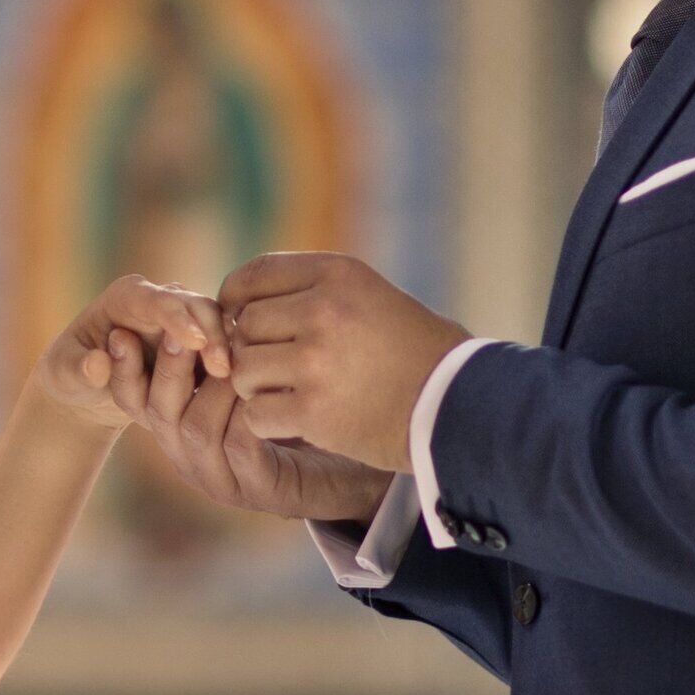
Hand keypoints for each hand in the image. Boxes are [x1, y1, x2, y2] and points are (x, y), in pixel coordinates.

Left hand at [36, 274, 229, 434]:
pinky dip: (233, 364)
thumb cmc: (71, 374)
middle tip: (223, 370)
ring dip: (227, 352)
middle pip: (198, 307)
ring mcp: (184, 321)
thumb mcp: (63, 374)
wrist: (89, 389)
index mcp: (126, 297)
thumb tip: (98, 365)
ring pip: (218, 327)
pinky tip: (241, 386)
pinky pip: (224, 348)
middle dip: (212, 335)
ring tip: (233, 381)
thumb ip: (79, 370)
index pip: (157, 300)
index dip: (177, 319)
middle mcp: (161, 301)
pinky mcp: (200, 344)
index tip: (195, 343)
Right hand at [134, 355, 389, 524]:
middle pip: (159, 414)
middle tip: (181, 334)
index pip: (132, 401)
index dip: (122, 371)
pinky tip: (269, 381)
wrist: (348, 460)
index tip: (120, 334)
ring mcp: (223, 478)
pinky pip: (242, 445)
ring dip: (213, 384)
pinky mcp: (259, 488)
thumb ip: (214, 350)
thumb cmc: (292, 404)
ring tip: (232, 352)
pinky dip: (251, 408)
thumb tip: (187, 295)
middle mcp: (191, 457)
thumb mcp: (244, 373)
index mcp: (178, 427)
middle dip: (167, 369)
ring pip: (197, 429)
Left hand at [219, 253, 470, 470]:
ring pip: (243, 370)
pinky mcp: (314, 411)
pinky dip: (268, 421)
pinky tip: (294, 420)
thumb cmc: (416, 352)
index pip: (255, 274)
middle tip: (276, 367)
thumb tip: (241, 305)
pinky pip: (257, 413)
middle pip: (246, 325)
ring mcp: (316, 362)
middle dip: (253, 348)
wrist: (457, 405)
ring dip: (257, 387)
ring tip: (287, 393)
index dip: (236, 298)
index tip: (240, 319)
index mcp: (338, 274)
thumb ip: (313, 292)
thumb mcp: (371, 296)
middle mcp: (323, 311)